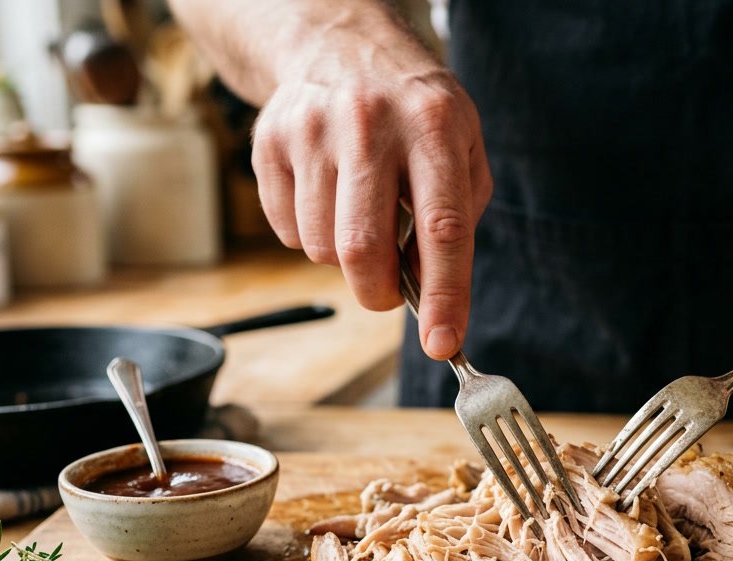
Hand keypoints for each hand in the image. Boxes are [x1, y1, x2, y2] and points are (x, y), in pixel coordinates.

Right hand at [250, 20, 491, 359]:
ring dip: (345, 258)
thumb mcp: (462, 147)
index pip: (442, 228)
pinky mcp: (269, 143)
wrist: (339, 44)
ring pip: (322, 249)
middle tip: (388, 293)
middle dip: (378, 293)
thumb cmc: (414, 114)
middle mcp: (369, 124)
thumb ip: (459, 217)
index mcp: (433, 126)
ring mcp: (312, 131)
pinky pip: (287, 232)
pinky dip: (310, 236)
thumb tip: (435, 293)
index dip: (444, 295)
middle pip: (364, 248)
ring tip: (359, 216)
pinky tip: (327, 197)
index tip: (442, 344)